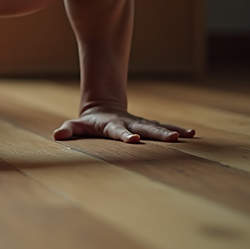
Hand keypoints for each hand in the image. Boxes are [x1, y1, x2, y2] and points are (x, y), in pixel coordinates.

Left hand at [53, 106, 193, 142]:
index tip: (134, 140)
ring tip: (188, 135)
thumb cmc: (88, 122)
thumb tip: (58, 135)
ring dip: (172, 130)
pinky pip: (164, 127)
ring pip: (157, 126)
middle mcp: (129, 123)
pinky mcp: (147, 125)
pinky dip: (177, 129)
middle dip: (157, 133)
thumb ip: (69, 129)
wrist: (103, 108)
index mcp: (112, 124)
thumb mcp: (77, 125)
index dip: (125, 135)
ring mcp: (140, 123)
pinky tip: (191, 134)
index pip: (118, 131)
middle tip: (171, 139)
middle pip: (144, 128)